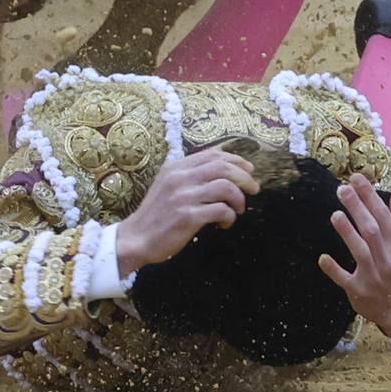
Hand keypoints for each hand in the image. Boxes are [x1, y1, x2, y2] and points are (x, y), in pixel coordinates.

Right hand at [111, 148, 255, 274]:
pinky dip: (229, 217)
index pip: (212, 154)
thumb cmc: (156, 214)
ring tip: (238, 210)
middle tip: (253, 189)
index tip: (249, 170)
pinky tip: (224, 224)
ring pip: (225, 186)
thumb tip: (222, 171)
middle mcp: (178, 177)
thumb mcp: (167, 186)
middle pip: (222, 167)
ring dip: (239, 198)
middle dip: (244, 177)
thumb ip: (189, 176)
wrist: (137, 237)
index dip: (236, 160)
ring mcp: (183, 196)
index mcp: (174, 167)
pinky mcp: (188, 216)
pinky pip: (221, 210)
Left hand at [321, 174, 390, 355]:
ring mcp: (373, 276)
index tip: (356, 178)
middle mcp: (387, 259)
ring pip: (361, 252)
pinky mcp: (359, 290)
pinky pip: (345, 279)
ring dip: (348, 234)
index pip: (384, 217)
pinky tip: (323, 258)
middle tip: (341, 189)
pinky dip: (334, 269)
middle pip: (372, 230)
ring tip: (335, 215)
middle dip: (358, 209)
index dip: (370, 197)